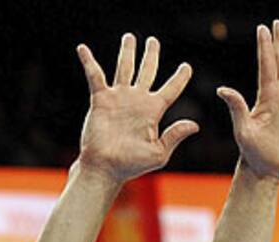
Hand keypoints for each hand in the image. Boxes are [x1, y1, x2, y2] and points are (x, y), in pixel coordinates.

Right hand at [75, 35, 198, 184]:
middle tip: (153, 41)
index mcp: (153, 112)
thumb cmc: (132, 165)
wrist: (106, 166)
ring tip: (130, 37)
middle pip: (147, 72)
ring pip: (124, 68)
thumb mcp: (159, 153)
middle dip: (150, 56)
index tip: (187, 67)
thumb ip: (174, 136)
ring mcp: (119, 98)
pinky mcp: (101, 99)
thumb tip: (195, 125)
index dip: (179, 78)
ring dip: (127, 52)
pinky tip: (83, 48)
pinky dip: (89, 62)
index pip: (170, 90)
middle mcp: (137, 101)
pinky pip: (95, 76)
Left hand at [217, 20, 278, 180]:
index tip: (263, 28)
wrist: (265, 168)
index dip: (266, 47)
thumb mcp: (242, 129)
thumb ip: (236, 108)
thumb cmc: (251, 153)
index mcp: (266, 96)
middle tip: (278, 23)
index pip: (267, 66)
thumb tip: (223, 90)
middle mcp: (277, 96)